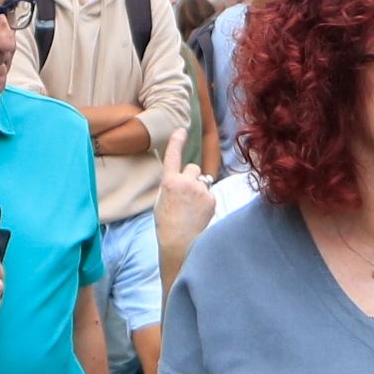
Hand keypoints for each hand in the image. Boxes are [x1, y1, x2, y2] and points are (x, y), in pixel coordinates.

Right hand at [151, 127, 214, 280]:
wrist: (180, 243)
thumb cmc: (167, 224)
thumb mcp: (161, 200)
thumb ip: (171, 185)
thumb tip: (179, 178)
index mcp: (168, 182)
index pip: (173, 156)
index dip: (177, 141)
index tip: (182, 129)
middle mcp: (185, 182)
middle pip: (193, 168)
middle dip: (191, 177)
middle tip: (186, 196)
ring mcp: (200, 190)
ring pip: (202, 180)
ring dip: (199, 189)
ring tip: (192, 208)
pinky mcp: (211, 199)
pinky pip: (209, 193)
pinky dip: (206, 200)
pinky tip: (199, 213)